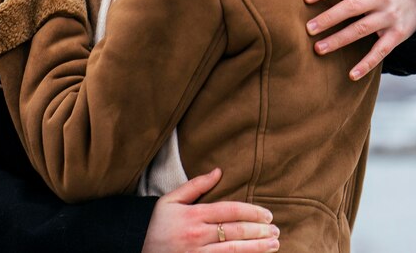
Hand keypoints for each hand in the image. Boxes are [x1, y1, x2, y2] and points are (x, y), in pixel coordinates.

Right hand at [142, 168, 278, 252]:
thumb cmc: (156, 224)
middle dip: (259, 231)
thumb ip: (195, 185)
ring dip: (257, 248)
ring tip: (274, 244)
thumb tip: (218, 171)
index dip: (251, 212)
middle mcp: (197, 235)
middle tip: (276, 230)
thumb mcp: (170, 200)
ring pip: (234, 251)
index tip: (267, 214)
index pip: (229, 211)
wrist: (138, 251)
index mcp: (193, 215)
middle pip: (235, 231)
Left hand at [304, 0, 415, 80]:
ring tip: (318, 49)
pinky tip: (352, 74)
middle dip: (329, 18)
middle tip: (308, 28)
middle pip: (351, 8)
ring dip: (339, 40)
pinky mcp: (398, 35)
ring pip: (361, 30)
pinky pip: (380, 52)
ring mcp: (389, 17)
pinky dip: (366, 64)